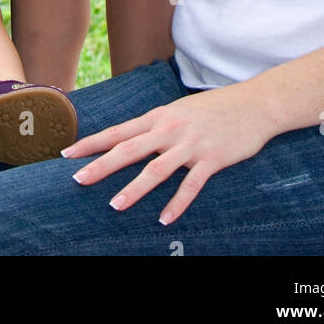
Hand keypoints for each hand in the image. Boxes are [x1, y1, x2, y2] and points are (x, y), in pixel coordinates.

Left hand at [63, 85, 276, 224]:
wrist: (255, 104)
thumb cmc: (215, 108)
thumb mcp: (180, 111)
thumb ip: (157, 125)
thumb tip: (133, 138)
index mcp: (159, 117)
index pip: (118, 131)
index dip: (92, 143)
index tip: (67, 153)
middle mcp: (170, 129)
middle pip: (129, 149)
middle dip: (101, 166)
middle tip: (78, 180)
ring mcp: (190, 145)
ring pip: (156, 169)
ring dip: (134, 189)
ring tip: (114, 206)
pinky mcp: (212, 159)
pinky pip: (191, 185)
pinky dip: (177, 203)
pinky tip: (165, 219)